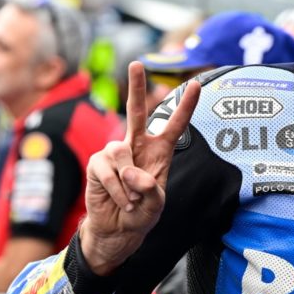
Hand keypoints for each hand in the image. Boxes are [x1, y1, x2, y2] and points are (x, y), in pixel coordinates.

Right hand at [81, 61, 200, 275]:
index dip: (185, 106)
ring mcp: (115, 153)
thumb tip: (132, 173)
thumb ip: (150, 188)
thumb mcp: (157, 204)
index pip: (174, 125)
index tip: (196, 84)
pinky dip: (117, 191)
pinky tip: (121, 201)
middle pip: (137, 111)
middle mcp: (137, 146)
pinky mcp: (97, 164)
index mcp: (160, 151)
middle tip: (136, 63)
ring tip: (132, 200)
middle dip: (136, 87)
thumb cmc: (142, 213)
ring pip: (120, 154)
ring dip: (129, 183)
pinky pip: (108, 171)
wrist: (118, 230)